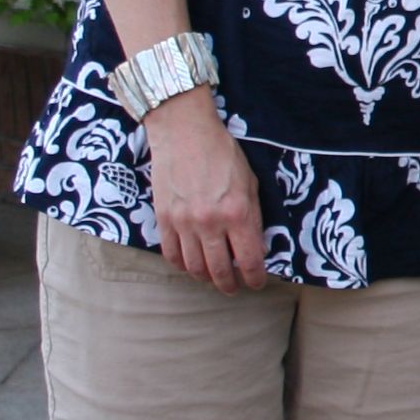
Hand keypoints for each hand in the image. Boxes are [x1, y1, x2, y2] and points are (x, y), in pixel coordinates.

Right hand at [146, 91, 268, 288]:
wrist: (184, 132)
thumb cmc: (223, 154)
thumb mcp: (250, 183)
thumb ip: (253, 217)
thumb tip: (255, 247)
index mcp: (238, 212)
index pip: (250, 260)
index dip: (255, 278)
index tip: (257, 283)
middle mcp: (210, 222)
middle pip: (220, 270)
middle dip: (230, 285)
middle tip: (235, 287)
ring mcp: (184, 223)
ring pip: (194, 267)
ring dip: (206, 278)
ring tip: (214, 278)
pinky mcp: (163, 219)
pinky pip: (171, 255)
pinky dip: (182, 266)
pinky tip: (191, 265)